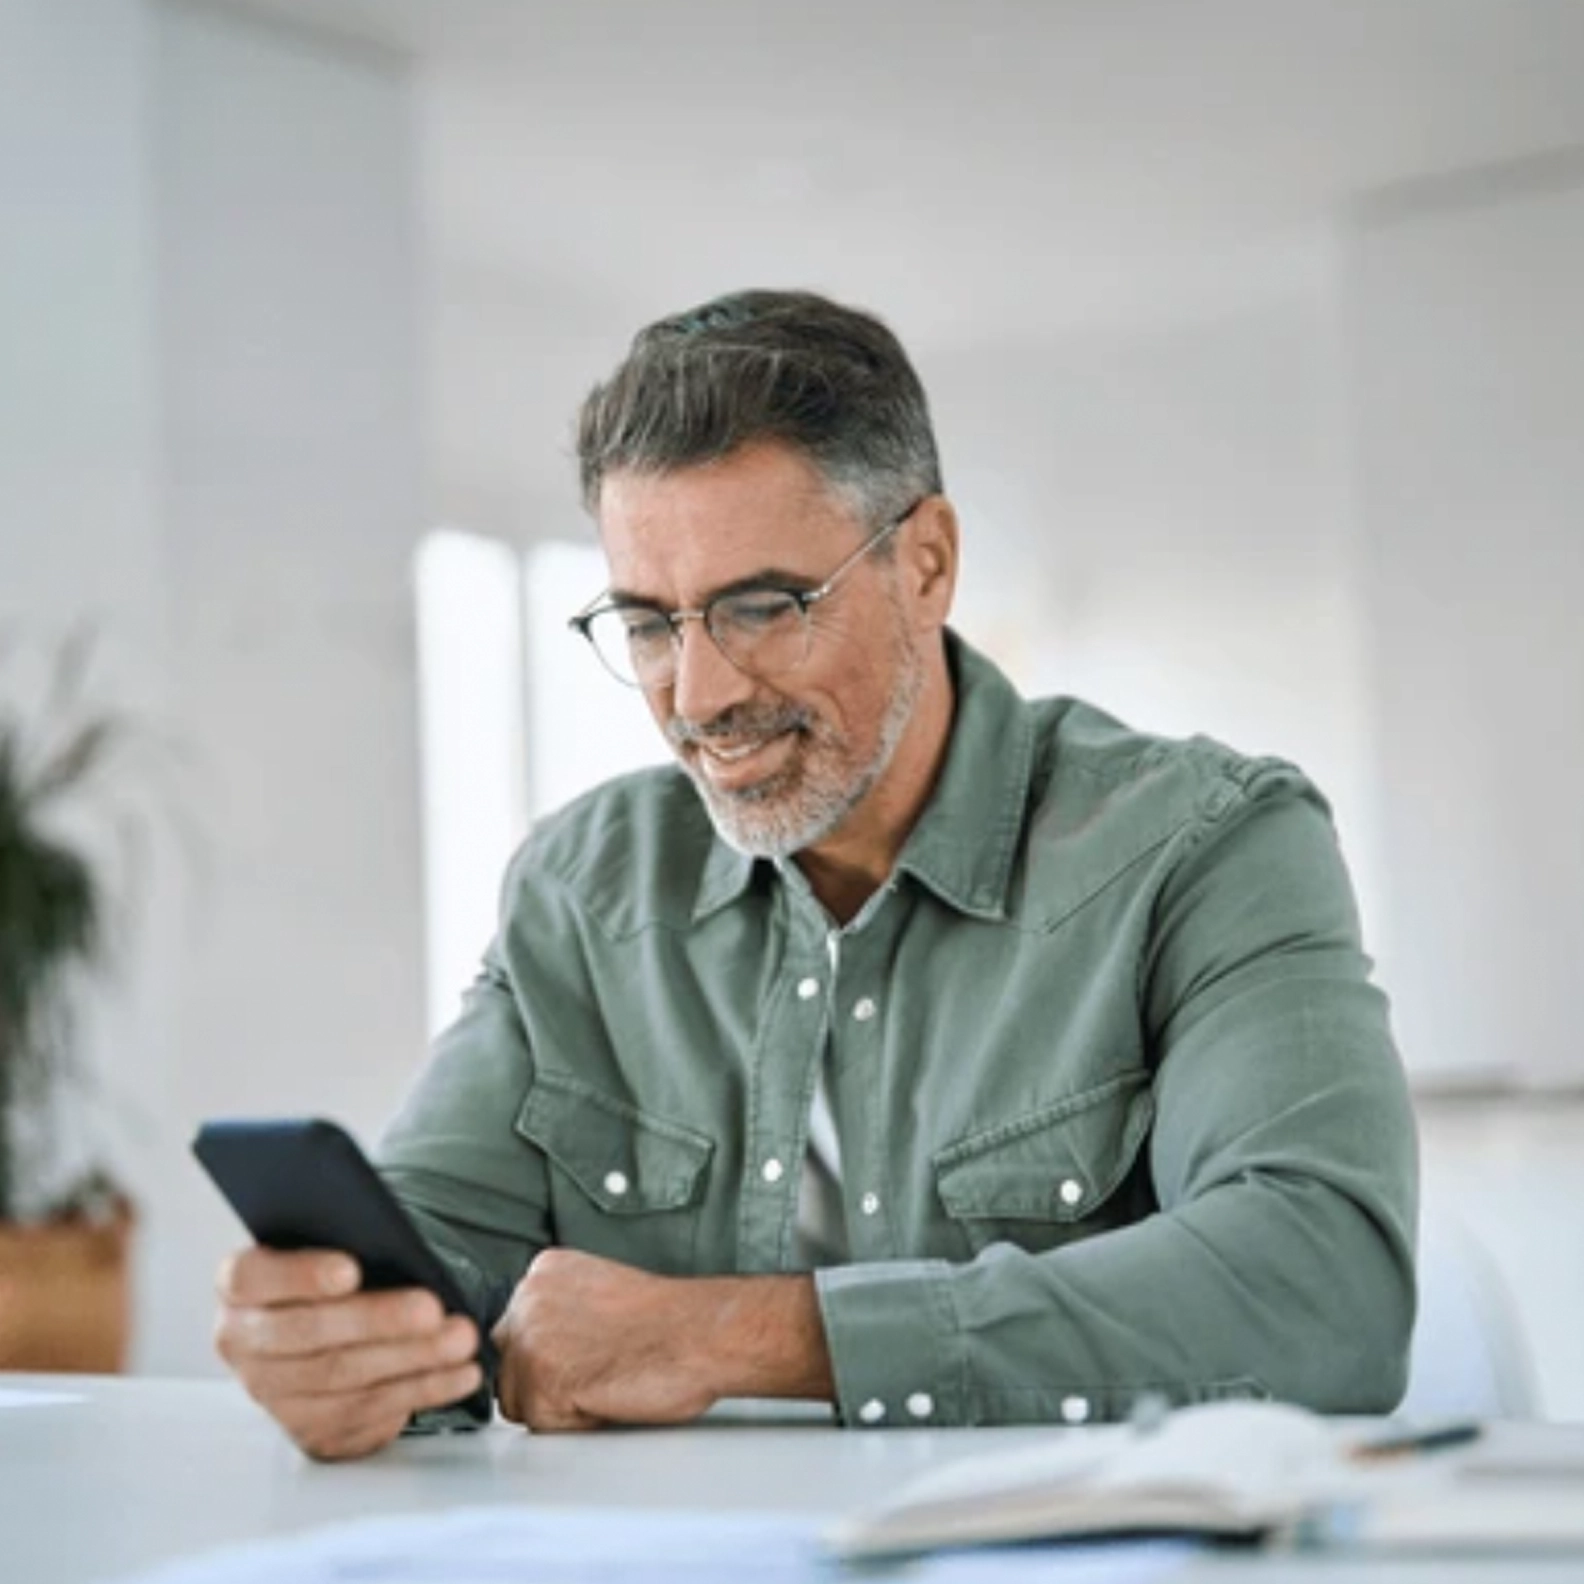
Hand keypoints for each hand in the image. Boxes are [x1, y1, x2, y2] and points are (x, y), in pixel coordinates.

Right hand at [213, 1246, 482, 1460]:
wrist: (332, 1329)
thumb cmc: (336, 1276)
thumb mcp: (331, 1247)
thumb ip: (346, 1239)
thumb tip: (389, 1239)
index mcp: (241, 1286)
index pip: (251, 1278)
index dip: (300, 1275)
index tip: (352, 1269)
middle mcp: (246, 1344)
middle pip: (307, 1336)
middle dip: (377, 1321)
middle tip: (431, 1307)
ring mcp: (276, 1394)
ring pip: (343, 1378)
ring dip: (412, 1359)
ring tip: (460, 1338)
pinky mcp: (313, 1429)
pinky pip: (371, 1412)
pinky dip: (423, 1390)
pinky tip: (460, 1373)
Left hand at [491, 1247, 832, 1431]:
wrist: (701, 1334)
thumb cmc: (669, 1320)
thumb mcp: (599, 1291)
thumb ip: (559, 1309)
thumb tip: (540, 1346)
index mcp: (543, 1270)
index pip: (516, 1331)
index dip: (554, 1354)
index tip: (590, 1351)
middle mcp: (528, 1297)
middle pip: (509, 1365)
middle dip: (547, 1380)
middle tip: (599, 1370)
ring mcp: (531, 1338)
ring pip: (518, 1400)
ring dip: (559, 1405)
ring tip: (605, 1381)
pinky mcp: (542, 1380)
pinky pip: (543, 1424)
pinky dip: (575, 1422)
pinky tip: (607, 1394)